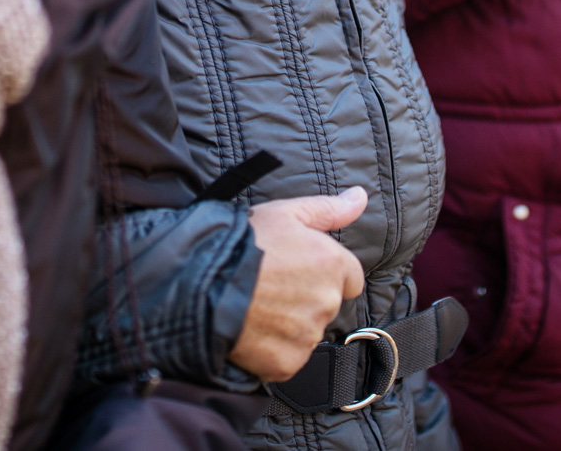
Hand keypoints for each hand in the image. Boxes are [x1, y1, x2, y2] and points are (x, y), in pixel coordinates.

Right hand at [229, 187, 367, 381]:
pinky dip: (273, 348)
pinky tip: (251, 329)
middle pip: (326, 304)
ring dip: (289, 324)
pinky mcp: (288, 363)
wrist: (201, 283)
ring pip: (306, 331)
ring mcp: (307, 335)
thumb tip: (360, 197)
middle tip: (271, 286)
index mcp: (331, 263)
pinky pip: (288, 357)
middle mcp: (326, 301)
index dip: (325, 273)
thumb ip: (328, 209)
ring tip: (257, 306)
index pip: (350, 278)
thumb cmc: (240, 243)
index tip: (299, 270)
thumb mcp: (284, 213)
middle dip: (305, 297)